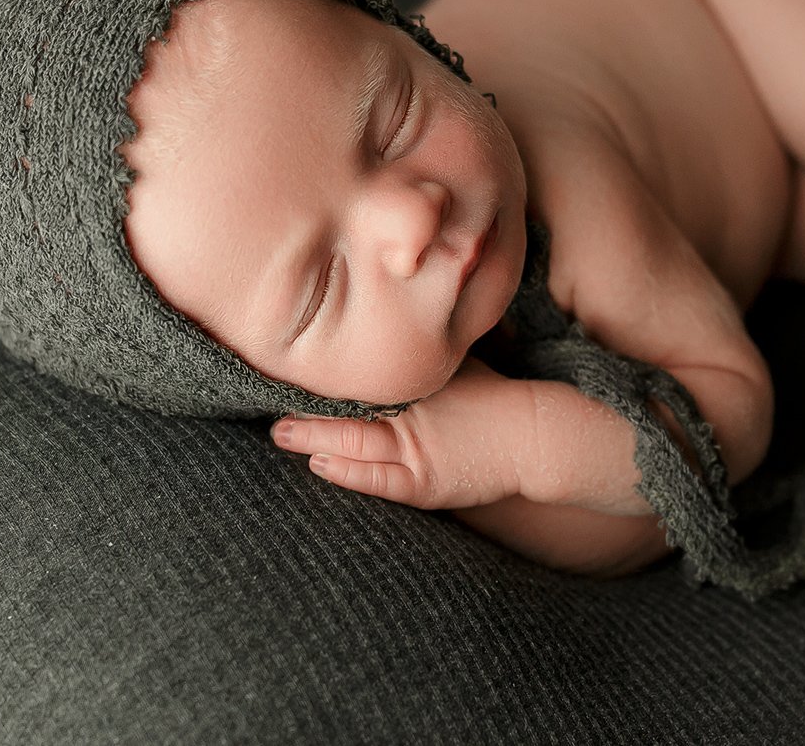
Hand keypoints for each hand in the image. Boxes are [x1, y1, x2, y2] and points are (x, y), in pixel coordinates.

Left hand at [270, 357, 531, 509]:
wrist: (535, 434)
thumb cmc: (497, 396)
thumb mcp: (459, 362)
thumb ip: (425, 352)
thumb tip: (400, 321)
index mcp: (416, 382)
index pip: (360, 377)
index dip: (324, 378)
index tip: (293, 367)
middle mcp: (412, 411)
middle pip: (349, 408)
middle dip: (307, 407)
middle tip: (269, 401)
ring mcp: (417, 449)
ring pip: (354, 442)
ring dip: (314, 438)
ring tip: (280, 433)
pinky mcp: (425, 483)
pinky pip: (378, 480)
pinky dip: (347, 473)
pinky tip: (320, 465)